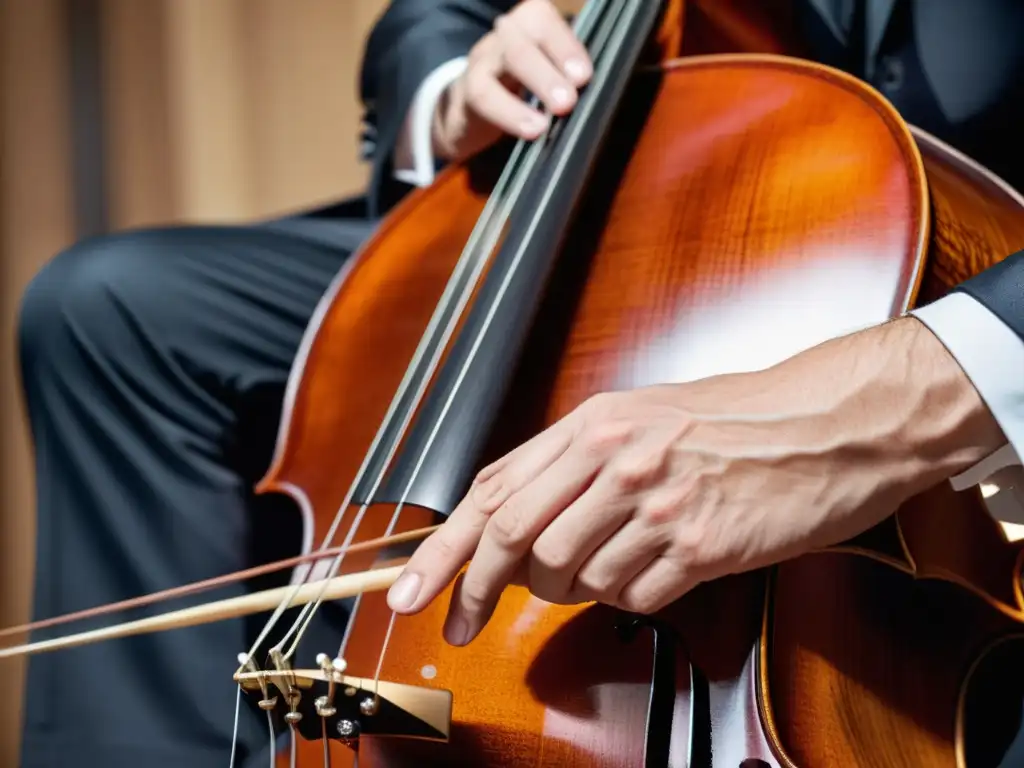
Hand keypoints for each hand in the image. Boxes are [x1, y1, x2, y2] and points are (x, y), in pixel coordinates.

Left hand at [386, 318, 1004, 645]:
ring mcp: (660, 503)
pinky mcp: (702, 546)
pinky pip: (632, 595)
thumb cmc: (737, 418)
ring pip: (572, 576)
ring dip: (570, 590)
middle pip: (514, 539)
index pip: (494, 491)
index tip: (411, 590)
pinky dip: (628, 596)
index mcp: (595, 422)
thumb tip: (513, 528)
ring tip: (603, 567)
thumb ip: (572, 466)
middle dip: (474, 589)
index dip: (443, 549)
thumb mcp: (641, 417)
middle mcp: (619, 459)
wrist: (830, 424)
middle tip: (461, 621)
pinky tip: (653, 569)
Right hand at [432, 0, 592, 162]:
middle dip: (549, 71)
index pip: (545, 21)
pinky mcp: (469, 88)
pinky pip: (485, 96)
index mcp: (531, 22)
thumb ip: (569, 74)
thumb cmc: (521, 83)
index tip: (583, 77)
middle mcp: (507, 32)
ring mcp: (485, 57)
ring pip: (507, 63)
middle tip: (568, 101)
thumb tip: (598, 94)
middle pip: (525, 42)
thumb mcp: (547, 69)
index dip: (565, 47)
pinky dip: (509, 114)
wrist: (470, 104)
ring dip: (531, 89)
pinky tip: (530, 130)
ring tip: (546, 122)